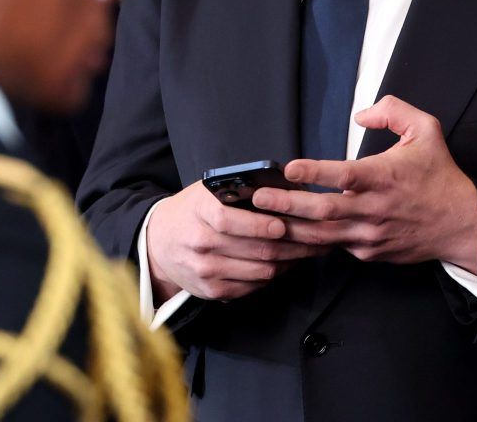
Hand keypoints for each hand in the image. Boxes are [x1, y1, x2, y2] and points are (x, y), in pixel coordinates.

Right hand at [143, 179, 325, 303]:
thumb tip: (285, 186)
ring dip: (289, 261)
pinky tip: (286, 264)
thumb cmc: (192, 211)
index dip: (260, 224)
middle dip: (292, 244)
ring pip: (259, 270)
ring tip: (309, 250)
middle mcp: (200, 242)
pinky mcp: (211, 290)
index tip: (283, 223)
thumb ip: (239, 190)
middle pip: (253, 249)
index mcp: (199, 211)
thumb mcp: (207, 191)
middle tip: (317, 238)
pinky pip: (252, 286)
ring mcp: (205, 270)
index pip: (229, 220)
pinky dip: (273, 275)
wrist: (159, 242)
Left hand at [251, 96, 476, 269]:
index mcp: (384, 178)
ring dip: (291, 228)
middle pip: (322, 211)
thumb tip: (361, 114)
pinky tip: (289, 235)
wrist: (462, 224)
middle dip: (286, 205)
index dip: (315, 173)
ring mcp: (370, 235)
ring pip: (322, 236)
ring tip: (262, 220)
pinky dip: (311, 242)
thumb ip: (394, 111)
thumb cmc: (440, 175)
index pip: (344, 176)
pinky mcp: (369, 252)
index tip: (290, 168)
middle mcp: (374, 209)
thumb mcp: (427, 130)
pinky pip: (334, 247)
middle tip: (258, 199)